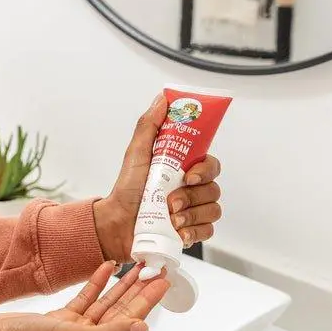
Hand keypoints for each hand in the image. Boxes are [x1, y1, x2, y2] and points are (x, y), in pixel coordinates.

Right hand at [0, 261, 169, 330]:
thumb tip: (142, 328)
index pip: (130, 322)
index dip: (147, 301)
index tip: (162, 282)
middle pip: (121, 311)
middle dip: (139, 290)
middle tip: (155, 269)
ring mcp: (75, 330)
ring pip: (105, 303)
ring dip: (120, 284)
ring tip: (136, 265)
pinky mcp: (61, 319)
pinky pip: (86, 298)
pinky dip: (96, 283)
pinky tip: (107, 267)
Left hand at [93, 95, 222, 262]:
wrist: (117, 222)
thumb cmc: (127, 188)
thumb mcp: (137, 153)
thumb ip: (150, 125)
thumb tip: (162, 99)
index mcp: (184, 168)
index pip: (211, 164)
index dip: (205, 170)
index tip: (189, 176)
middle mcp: (192, 189)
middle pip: (214, 188)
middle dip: (193, 196)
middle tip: (172, 201)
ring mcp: (194, 210)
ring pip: (213, 210)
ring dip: (191, 214)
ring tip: (171, 217)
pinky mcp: (191, 231)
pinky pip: (208, 231)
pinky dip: (193, 231)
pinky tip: (178, 231)